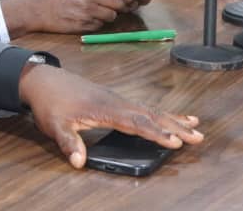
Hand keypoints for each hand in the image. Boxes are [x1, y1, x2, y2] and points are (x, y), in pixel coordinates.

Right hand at [1, 0, 151, 35]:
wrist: (34, 7)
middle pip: (118, 3)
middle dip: (121, 5)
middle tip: (117, 3)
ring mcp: (86, 11)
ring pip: (110, 16)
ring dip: (108, 15)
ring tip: (93, 9)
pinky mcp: (83, 26)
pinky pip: (99, 26)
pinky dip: (96, 23)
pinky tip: (84, 17)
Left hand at [18, 64, 203, 167]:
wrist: (44, 79)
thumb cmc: (50, 102)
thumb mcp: (54, 125)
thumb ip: (68, 143)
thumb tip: (79, 162)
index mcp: (105, 108)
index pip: (136, 122)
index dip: (156, 133)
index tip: (175, 141)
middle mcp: (116, 101)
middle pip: (151, 114)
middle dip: (175, 126)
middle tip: (198, 137)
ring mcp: (117, 99)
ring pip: (150, 109)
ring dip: (172, 118)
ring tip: (195, 126)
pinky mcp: (115, 100)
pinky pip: (142, 107)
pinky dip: (159, 113)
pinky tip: (167, 117)